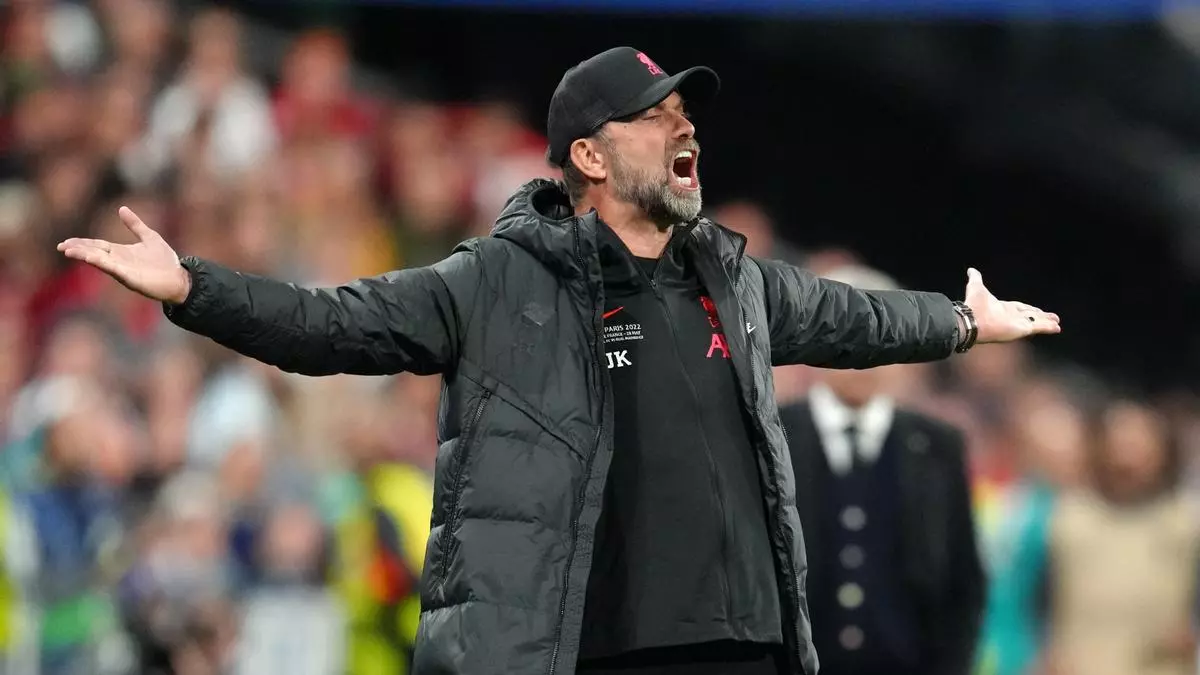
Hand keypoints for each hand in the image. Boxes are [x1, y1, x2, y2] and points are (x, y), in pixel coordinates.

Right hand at [57, 207, 191, 304]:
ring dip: (85, 256)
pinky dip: (104, 264)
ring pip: (101, 261)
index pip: (97, 246)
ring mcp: (124, 271)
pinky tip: (93, 259)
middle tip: (62, 247)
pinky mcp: (131, 279)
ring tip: (70, 251)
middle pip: (95, 253)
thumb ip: (135, 224)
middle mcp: (119, 262)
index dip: (82, 243)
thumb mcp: (149, 237)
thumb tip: (122, 208)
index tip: (66, 242)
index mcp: (121, 252)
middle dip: (79, 250)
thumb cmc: (165, 261)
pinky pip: (115, 270)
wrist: (180, 279)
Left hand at [964, 267, 1060, 343]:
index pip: (1020, 308)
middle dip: (1040, 317)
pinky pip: (1038, 327)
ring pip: (1036, 322)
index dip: (1029, 309)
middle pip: (1030, 316)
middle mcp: (1012, 317)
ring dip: (1047, 322)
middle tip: (1052, 317)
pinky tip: (1057, 327)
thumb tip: (971, 270)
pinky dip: (1048, 327)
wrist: (972, 319)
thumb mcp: (976, 287)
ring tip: (1057, 323)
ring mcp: (1018, 324)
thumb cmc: (974, 305)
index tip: (1037, 310)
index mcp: (1003, 308)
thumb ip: (976, 278)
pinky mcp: (1022, 329)